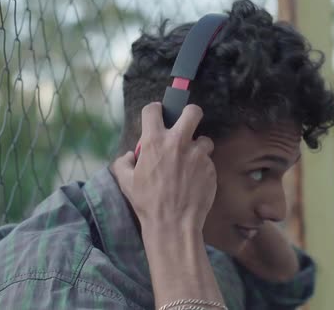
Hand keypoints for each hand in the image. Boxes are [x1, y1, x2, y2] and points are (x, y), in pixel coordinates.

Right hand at [112, 102, 216, 232]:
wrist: (173, 223)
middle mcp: (178, 143)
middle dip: (190, 113)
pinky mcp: (210, 168)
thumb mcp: (125, 182)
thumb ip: (123, 163)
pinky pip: (208, 161)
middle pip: (192, 111)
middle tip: (186, 124)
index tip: (157, 115)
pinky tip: (194, 180)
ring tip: (190, 161)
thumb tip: (130, 155)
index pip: (153, 110)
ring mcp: (197, 155)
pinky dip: (202, 167)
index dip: (154, 110)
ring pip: (205, 139)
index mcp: (155, 141)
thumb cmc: (147, 203)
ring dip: (198, 147)